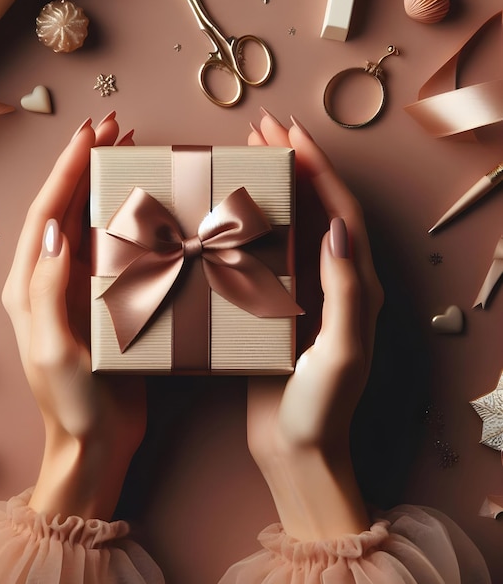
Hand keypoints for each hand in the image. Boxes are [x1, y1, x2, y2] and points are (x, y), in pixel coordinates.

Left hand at [2, 112, 145, 520]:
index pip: (46, 215)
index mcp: (29, 288)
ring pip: (88, 225)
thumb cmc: (72, 402)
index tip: (92, 134)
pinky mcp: (102, 302)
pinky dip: (124, 223)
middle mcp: (49, 282)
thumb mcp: (53, 348)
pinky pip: (111, 251)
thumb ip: (48, 288)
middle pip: (64, 210)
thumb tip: (56, 228)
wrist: (96, 442)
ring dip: (104, 187)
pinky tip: (142, 209)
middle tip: (116, 131)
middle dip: (86, 166)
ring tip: (128, 155)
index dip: (67, 171)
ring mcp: (77, 290)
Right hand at [246, 109, 383, 539]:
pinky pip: (265, 258)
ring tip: (242, 161)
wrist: (296, 450)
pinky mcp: (274, 309)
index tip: (290, 133)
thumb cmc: (322, 408)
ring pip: (289, 229)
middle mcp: (332, 283)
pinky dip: (249, 231)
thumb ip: (345, 289)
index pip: (342, 212)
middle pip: (315, 210)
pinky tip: (227, 219)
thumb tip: (338, 226)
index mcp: (356, 287)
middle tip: (260, 132)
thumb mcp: (341, 351)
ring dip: (270, 192)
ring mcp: (301, 294)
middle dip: (292, 167)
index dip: (319, 169)